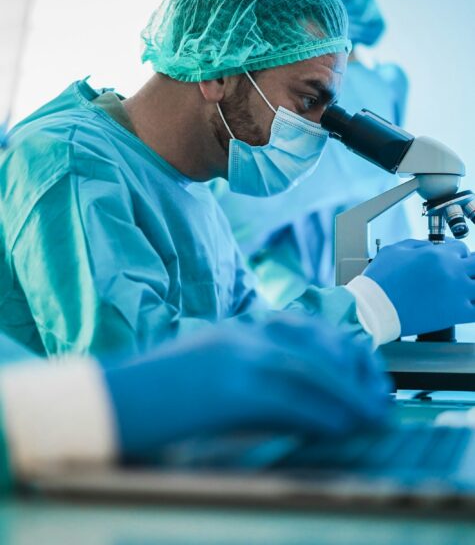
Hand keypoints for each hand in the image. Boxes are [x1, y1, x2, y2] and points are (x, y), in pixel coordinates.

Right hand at [104, 313, 390, 458]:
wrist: (104, 401)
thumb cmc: (152, 394)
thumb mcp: (207, 375)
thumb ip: (249, 380)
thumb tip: (295, 404)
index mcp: (233, 330)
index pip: (298, 328)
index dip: (336, 347)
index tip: (359, 368)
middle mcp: (238, 335)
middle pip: (312, 342)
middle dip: (352, 368)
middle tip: (376, 393)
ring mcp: (234, 357)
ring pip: (308, 369)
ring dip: (348, 394)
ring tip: (373, 415)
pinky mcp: (228, 387)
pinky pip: (289, 397)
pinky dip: (322, 411)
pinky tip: (343, 425)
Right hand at [363, 239, 474, 335]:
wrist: (373, 308)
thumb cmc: (379, 280)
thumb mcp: (394, 250)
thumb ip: (417, 244)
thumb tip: (431, 246)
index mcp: (437, 254)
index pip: (462, 248)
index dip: (457, 253)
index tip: (453, 260)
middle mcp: (451, 271)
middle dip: (471, 267)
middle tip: (463, 275)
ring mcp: (456, 292)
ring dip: (473, 286)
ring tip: (465, 290)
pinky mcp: (456, 313)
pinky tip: (468, 307)